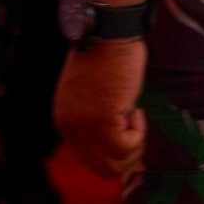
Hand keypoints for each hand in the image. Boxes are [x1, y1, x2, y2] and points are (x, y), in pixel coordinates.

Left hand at [54, 39, 146, 179]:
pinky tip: (135, 109)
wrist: (109, 35)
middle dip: (127, 157)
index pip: (89, 160)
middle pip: (102, 168)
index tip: (129, 136)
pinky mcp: (102, 121)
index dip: (116, 155)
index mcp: (64, 120)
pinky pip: (127, 147)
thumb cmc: (106, 58)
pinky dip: (139, 133)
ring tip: (133, 116)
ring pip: (116, 164)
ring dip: (134, 145)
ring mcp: (84, 126)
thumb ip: (95, 120)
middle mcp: (69, 127)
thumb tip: (117, 147)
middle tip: (137, 131)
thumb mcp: (91, 96)